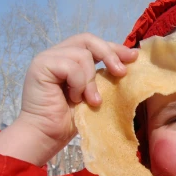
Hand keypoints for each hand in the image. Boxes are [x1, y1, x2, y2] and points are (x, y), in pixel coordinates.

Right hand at [0, 33, 137, 165]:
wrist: (47, 135)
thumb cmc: (70, 120)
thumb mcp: (94, 94)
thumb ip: (104, 77)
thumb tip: (128, 64)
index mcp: (70, 58)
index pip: (94, 44)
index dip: (115, 48)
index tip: (134, 57)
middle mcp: (57, 54)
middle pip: (88, 40)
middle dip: (109, 54)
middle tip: (121, 73)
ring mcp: (47, 58)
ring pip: (82, 55)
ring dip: (91, 80)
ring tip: (91, 100)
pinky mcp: (41, 65)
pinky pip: (71, 66)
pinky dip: (78, 84)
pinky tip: (74, 99)